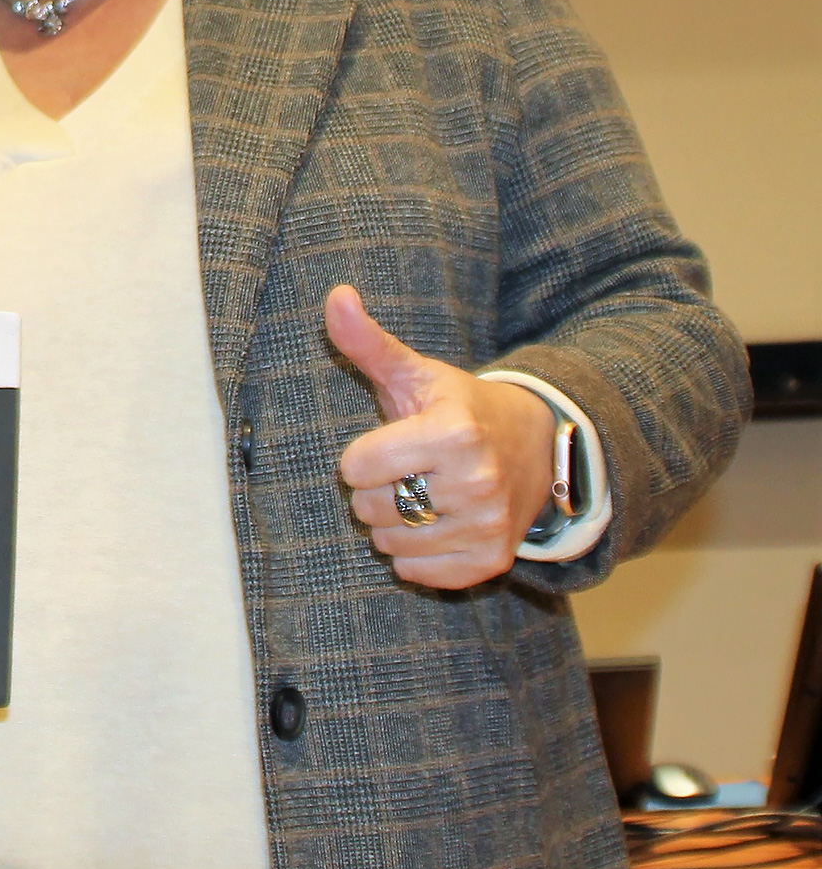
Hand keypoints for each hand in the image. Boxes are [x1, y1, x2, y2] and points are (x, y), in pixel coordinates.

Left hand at [327, 284, 555, 589]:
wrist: (533, 447)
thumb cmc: (458, 406)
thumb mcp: (414, 372)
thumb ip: (368, 341)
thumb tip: (336, 295)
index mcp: (453, 432)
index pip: (357, 467)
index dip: (361, 456)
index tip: (389, 442)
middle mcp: (476, 483)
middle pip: (371, 507)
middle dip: (376, 489)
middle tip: (406, 470)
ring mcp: (488, 526)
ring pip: (391, 543)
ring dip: (392, 524)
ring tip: (419, 495)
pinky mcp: (493, 561)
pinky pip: (420, 573)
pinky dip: (414, 556)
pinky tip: (432, 525)